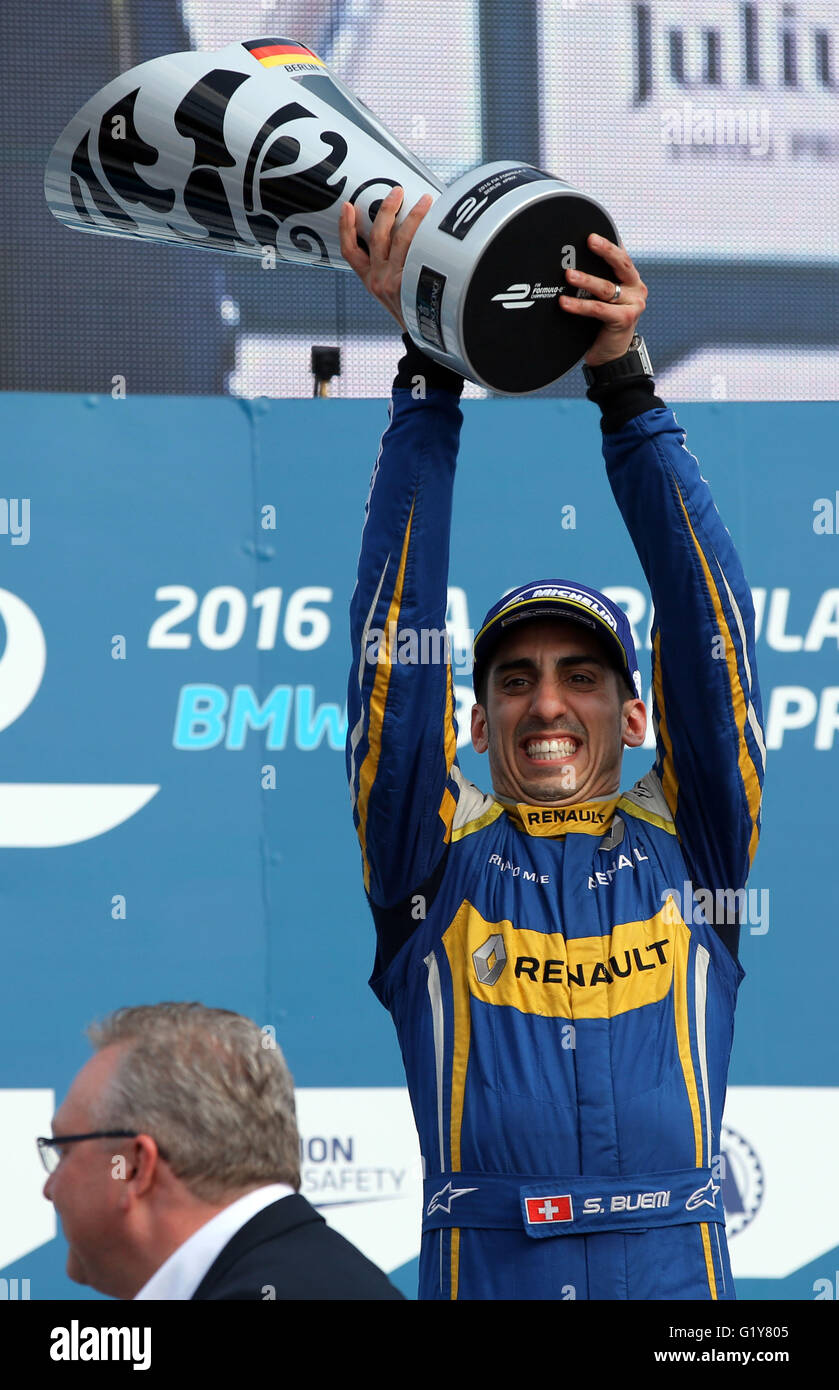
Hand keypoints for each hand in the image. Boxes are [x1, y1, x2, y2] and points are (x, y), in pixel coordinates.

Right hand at [339, 187, 432, 329]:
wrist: (426, 337)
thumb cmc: (413, 312)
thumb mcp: (393, 295)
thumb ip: (393, 270)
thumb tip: (408, 236)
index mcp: (370, 282)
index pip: (351, 252)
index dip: (346, 228)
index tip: (347, 207)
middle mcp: (378, 280)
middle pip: (378, 236)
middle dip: (386, 210)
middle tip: (396, 192)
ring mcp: (393, 281)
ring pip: (401, 239)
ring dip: (413, 216)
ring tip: (424, 200)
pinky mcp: (409, 282)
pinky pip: (418, 251)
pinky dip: (427, 234)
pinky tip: (437, 225)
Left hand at [559, 234, 647, 366]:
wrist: (611, 356)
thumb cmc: (603, 325)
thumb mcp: (603, 298)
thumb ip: (599, 279)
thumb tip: (573, 261)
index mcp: (631, 280)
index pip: (621, 256)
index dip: (609, 243)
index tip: (592, 233)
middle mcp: (636, 289)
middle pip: (621, 264)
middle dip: (605, 250)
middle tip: (589, 241)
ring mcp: (633, 304)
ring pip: (606, 288)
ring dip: (586, 280)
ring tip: (569, 275)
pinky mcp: (625, 319)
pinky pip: (598, 309)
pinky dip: (580, 305)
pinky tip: (565, 303)